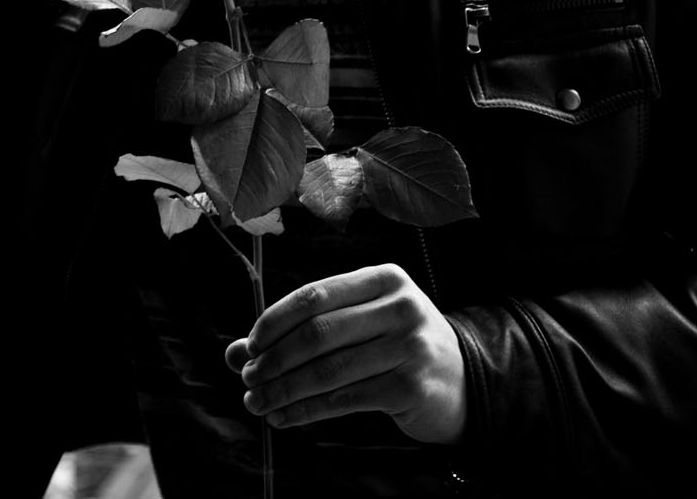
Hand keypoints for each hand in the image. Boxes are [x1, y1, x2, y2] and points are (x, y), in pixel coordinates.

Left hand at [224, 263, 466, 444]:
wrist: (462, 382)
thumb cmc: (394, 345)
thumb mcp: (357, 325)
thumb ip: (299, 331)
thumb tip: (234, 353)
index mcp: (383, 278)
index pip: (313, 295)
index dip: (274, 322)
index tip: (249, 346)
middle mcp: (400, 307)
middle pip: (317, 333)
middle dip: (274, 359)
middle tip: (248, 378)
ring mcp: (409, 347)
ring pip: (328, 370)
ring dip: (284, 389)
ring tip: (257, 402)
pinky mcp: (411, 387)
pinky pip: (344, 399)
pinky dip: (306, 410)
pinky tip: (284, 417)